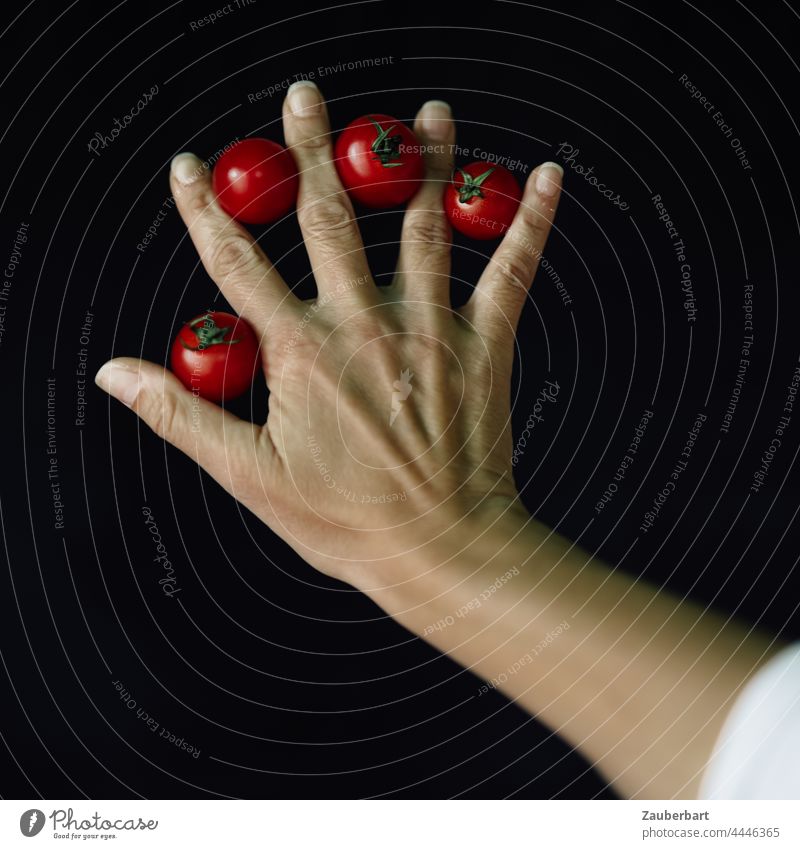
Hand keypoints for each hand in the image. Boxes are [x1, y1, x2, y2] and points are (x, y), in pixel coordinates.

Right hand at [95, 82, 562, 586]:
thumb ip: (181, 415)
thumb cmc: (345, 521)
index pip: (238, 264)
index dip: (205, 213)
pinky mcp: (485, 345)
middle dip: (309, 152)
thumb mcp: (249, 476)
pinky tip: (547, 178)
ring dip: (421, 162)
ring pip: (425, 224)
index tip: (188, 169)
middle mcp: (365, 324)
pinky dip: (530, 221)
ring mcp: (431, 329)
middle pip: (329, 218)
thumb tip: (114, 374)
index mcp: (303, 351)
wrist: (441, 550)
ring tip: (426, 112)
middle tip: (304, 96)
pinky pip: (511, 270)